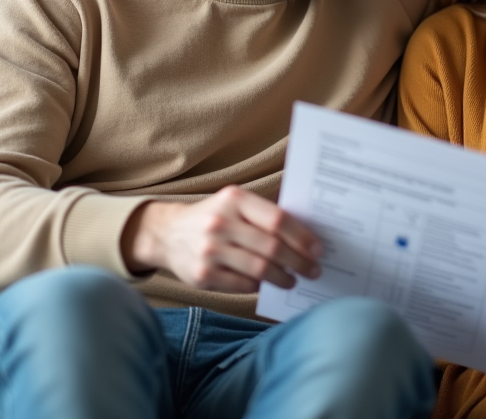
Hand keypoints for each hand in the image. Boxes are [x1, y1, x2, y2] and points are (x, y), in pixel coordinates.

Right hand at [121, 186, 322, 293]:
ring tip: (293, 280)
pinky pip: (243, 284)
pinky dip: (260, 285)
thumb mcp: (235, 204)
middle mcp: (220, 223)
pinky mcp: (202, 274)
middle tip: (313, 270)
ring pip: (260, 269)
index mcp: (234, 200)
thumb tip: (306, 236)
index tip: (318, 249)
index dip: (303, 237)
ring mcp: (210, 250)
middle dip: (299, 261)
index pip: (278, 220)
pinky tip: (267, 283)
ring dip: (283, 277)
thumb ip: (264, 215)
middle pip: (272, 247)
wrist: (168, 233)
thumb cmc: (214, 217)